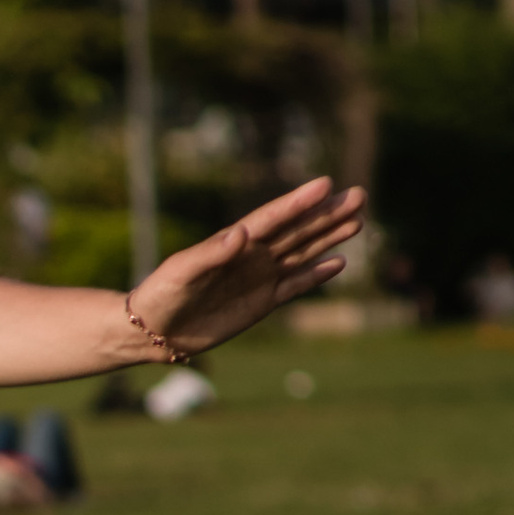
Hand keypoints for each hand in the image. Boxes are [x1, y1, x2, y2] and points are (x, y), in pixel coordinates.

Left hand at [131, 177, 364, 356]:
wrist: (154, 330)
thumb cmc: (162, 294)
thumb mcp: (181, 272)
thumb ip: (211, 254)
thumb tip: (241, 234)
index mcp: (234, 242)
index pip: (273, 218)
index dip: (299, 202)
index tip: (325, 184)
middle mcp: (253, 255)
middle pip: (297, 230)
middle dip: (327, 214)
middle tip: (359, 195)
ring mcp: (260, 277)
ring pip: (303, 252)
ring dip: (329, 237)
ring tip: (358, 220)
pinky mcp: (262, 301)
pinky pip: (295, 285)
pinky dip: (316, 274)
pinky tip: (339, 262)